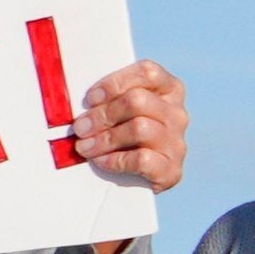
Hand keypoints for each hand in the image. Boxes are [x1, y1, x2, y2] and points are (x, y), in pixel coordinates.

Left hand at [74, 58, 188, 191]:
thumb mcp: (120, 111)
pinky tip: (100, 161)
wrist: (138, 180)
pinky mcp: (171, 170)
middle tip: (80, 127)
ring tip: (84, 147)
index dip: (116, 82)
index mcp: (168, 90)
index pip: (148, 73)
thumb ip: (109, 100)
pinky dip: (115, 160)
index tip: (91, 98)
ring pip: (140, 128)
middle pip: (138, 101)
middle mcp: (176, 114)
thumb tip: (78, 103)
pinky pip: (142, 159)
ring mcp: (176, 142)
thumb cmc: (124, 137)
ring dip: (105, 138)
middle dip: (102, 114)